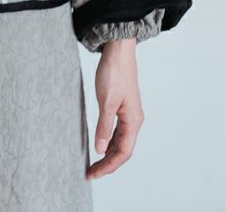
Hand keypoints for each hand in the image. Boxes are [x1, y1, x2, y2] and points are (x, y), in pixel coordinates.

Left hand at [86, 37, 143, 179]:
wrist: (118, 50)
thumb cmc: (115, 72)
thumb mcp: (106, 101)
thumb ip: (104, 126)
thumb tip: (100, 149)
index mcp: (133, 121)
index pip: (123, 153)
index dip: (108, 166)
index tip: (93, 174)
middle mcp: (134, 120)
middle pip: (122, 150)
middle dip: (107, 164)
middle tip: (90, 173)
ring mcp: (128, 114)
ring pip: (120, 142)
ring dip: (107, 154)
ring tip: (93, 164)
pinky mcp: (121, 107)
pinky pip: (117, 131)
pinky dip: (108, 141)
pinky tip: (100, 145)